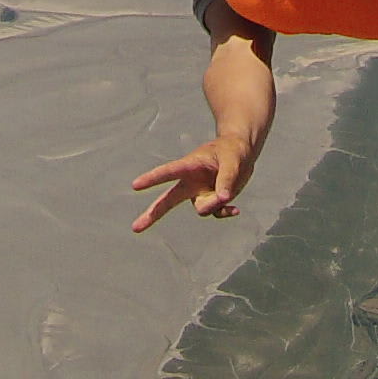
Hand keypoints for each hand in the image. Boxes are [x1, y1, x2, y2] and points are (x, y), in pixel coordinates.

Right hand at [129, 134, 253, 230]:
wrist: (242, 154)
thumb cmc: (232, 150)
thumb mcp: (232, 160)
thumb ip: (226, 179)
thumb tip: (223, 199)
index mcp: (190, 165)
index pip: (169, 172)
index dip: (152, 178)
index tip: (135, 185)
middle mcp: (190, 182)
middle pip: (168, 200)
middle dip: (152, 214)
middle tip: (135, 228)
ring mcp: (199, 193)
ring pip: (202, 209)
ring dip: (215, 204)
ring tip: (227, 191)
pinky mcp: (210, 201)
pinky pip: (215, 213)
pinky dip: (225, 212)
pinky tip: (235, 210)